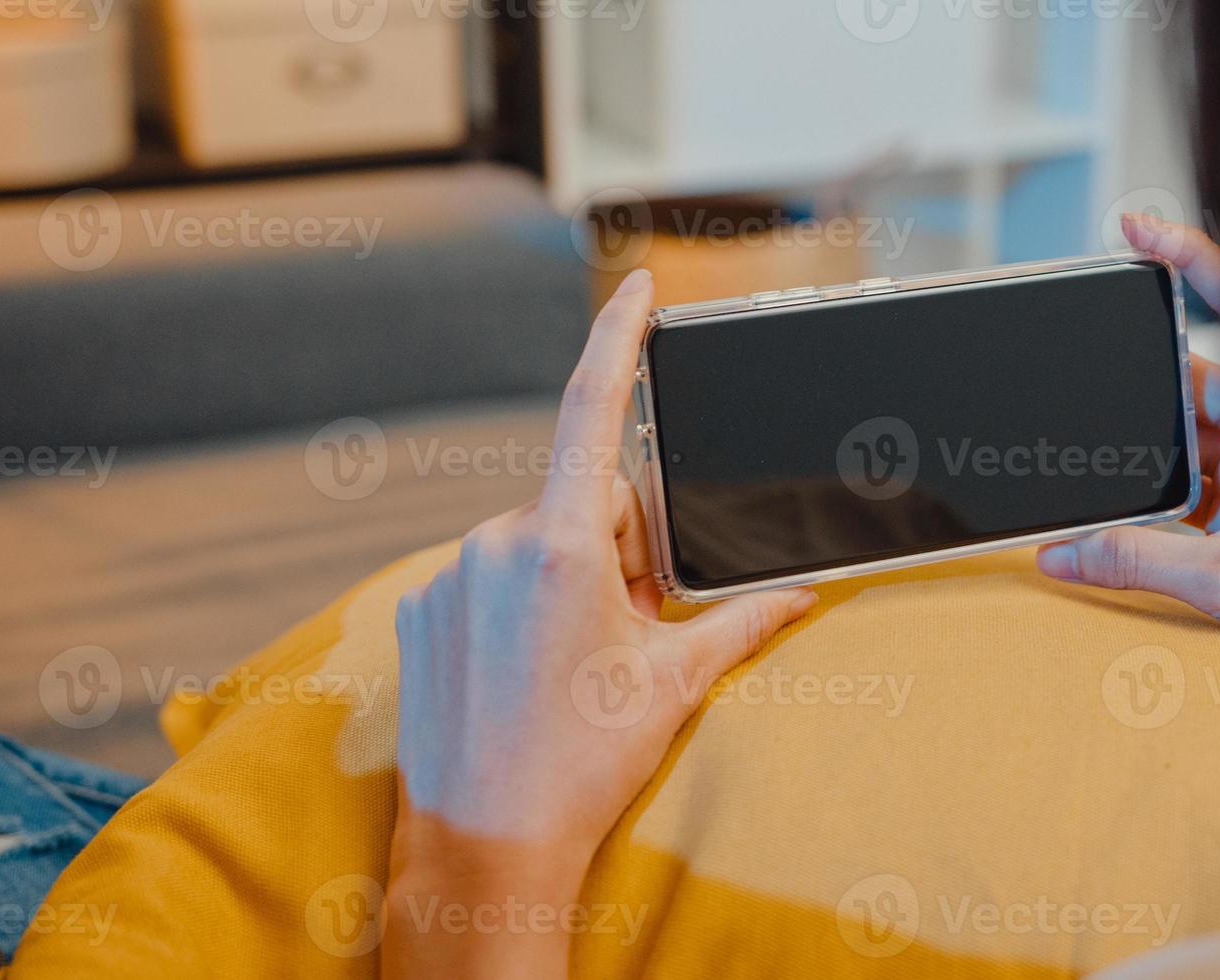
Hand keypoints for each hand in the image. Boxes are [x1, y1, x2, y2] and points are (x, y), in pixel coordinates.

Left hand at [385, 270, 819, 974]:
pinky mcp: (419, 611)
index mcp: (562, 547)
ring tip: (573, 667)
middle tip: (629, 626)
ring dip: (564, 582)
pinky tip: (525, 674)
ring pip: (530, 547)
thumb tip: (801, 596)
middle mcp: (494, 546)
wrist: (484, 844)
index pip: (595, 411)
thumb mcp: (672, 684)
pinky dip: (514, 608)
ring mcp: (448, 578)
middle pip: (579, 505)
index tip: (636, 286)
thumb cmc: (582, 763)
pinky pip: (484, 580)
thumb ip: (740, 623)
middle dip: (616, 548)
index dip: (620, 338)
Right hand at [1038, 215, 1219, 681]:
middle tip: (1086, 392)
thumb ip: (1133, 560)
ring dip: (1152, 454)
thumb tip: (1060, 553)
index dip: (1184, 257)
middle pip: (1194, 379)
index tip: (1134, 231)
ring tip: (1109, 475)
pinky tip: (1134, 514)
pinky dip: (1168, 488)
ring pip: (1194, 432)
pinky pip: (1205, 473)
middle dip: (1138, 394)